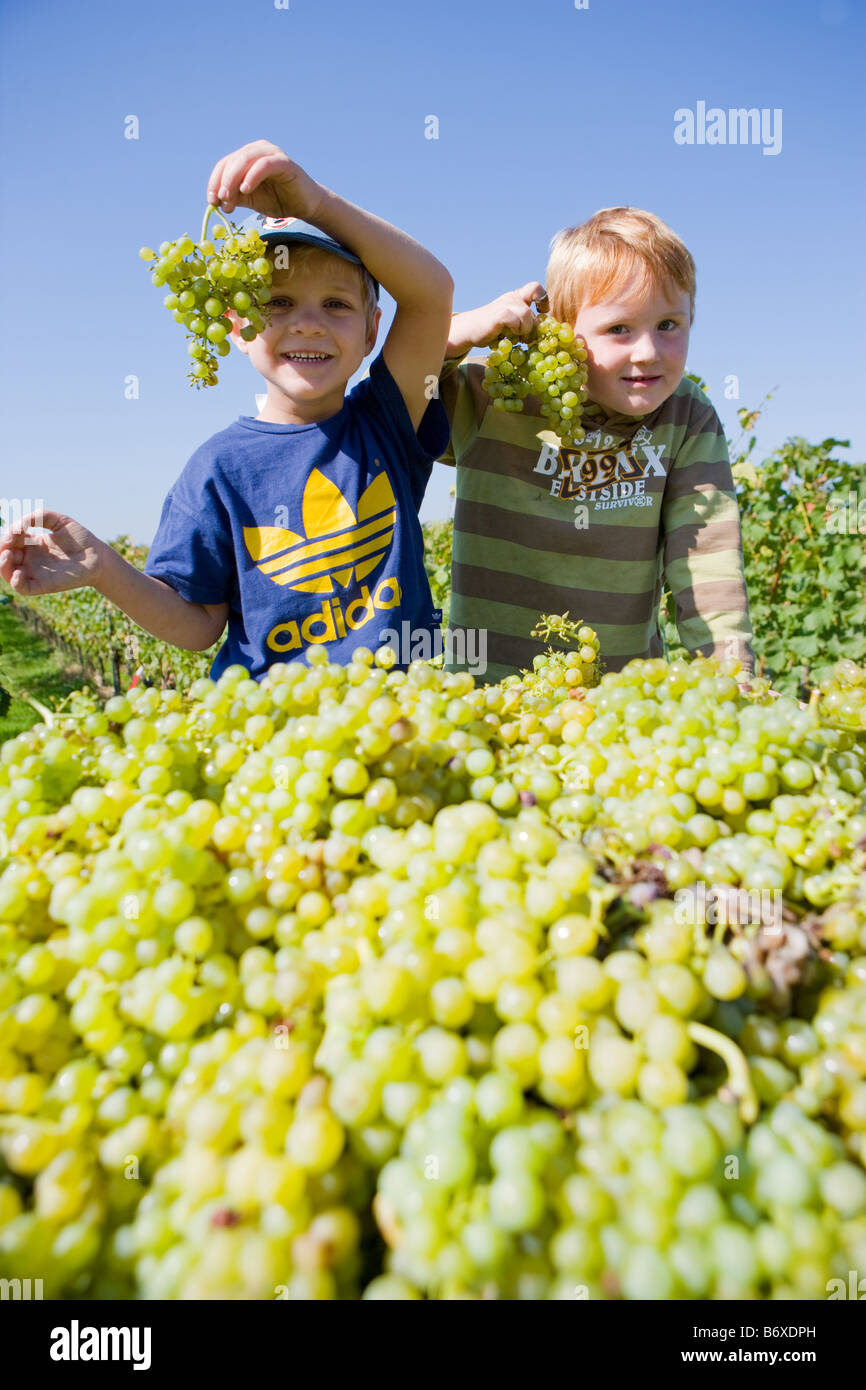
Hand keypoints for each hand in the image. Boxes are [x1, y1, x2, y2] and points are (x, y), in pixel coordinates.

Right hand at [0, 511, 105, 596]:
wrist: (98, 556)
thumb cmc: (80, 538)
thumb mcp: (58, 520)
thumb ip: (39, 517)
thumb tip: (19, 525)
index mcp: (32, 544)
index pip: (10, 540)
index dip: (8, 535)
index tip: (17, 529)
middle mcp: (30, 559)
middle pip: (5, 556)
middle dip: (1, 548)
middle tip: (9, 540)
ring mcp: (35, 572)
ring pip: (7, 573)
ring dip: (2, 564)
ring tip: (9, 554)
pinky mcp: (43, 585)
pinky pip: (22, 588)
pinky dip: (15, 582)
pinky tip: (18, 573)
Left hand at [206, 139, 320, 221]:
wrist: (305, 206)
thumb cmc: (278, 200)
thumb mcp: (250, 199)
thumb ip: (234, 197)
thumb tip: (216, 201)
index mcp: (247, 157)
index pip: (224, 164)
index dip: (214, 181)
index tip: (212, 201)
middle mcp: (258, 149)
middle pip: (232, 161)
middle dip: (223, 182)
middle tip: (221, 201)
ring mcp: (271, 153)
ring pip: (245, 160)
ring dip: (233, 180)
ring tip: (230, 199)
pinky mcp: (284, 162)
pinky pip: (264, 165)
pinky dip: (252, 176)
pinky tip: (246, 190)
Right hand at [447, 282, 547, 356]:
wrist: (469, 330)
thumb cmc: (491, 329)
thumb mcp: (510, 322)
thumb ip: (523, 320)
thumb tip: (541, 329)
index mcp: (515, 297)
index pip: (536, 289)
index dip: (543, 300)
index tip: (540, 312)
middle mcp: (512, 298)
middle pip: (533, 312)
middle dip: (531, 328)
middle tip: (524, 337)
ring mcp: (506, 304)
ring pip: (528, 316)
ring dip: (524, 331)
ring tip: (514, 336)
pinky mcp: (501, 313)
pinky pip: (518, 322)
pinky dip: (515, 331)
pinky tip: (507, 335)